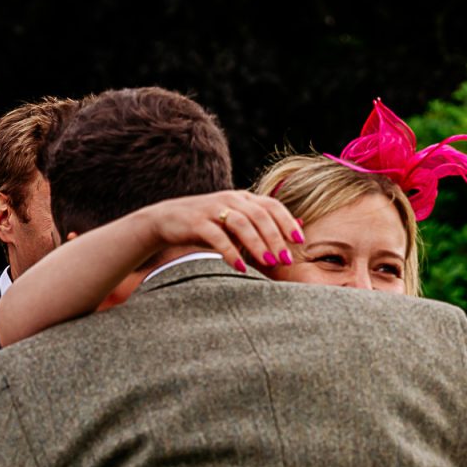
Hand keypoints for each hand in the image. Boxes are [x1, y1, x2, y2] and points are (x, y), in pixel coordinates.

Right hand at [144, 191, 303, 272]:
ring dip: (257, 244)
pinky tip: (241, 267)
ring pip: (241, 223)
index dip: (288, 222)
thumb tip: (299, 227)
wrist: (166, 220)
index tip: (300, 241)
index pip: (272, 205)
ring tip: (269, 263)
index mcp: (244, 198)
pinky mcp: (196, 222)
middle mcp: (231, 199)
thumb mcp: (238, 222)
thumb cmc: (208, 225)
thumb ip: (265, 224)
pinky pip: (217, 237)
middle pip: (260, 215)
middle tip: (286, 260)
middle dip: (276, 238)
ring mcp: (213, 209)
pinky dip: (231, 253)